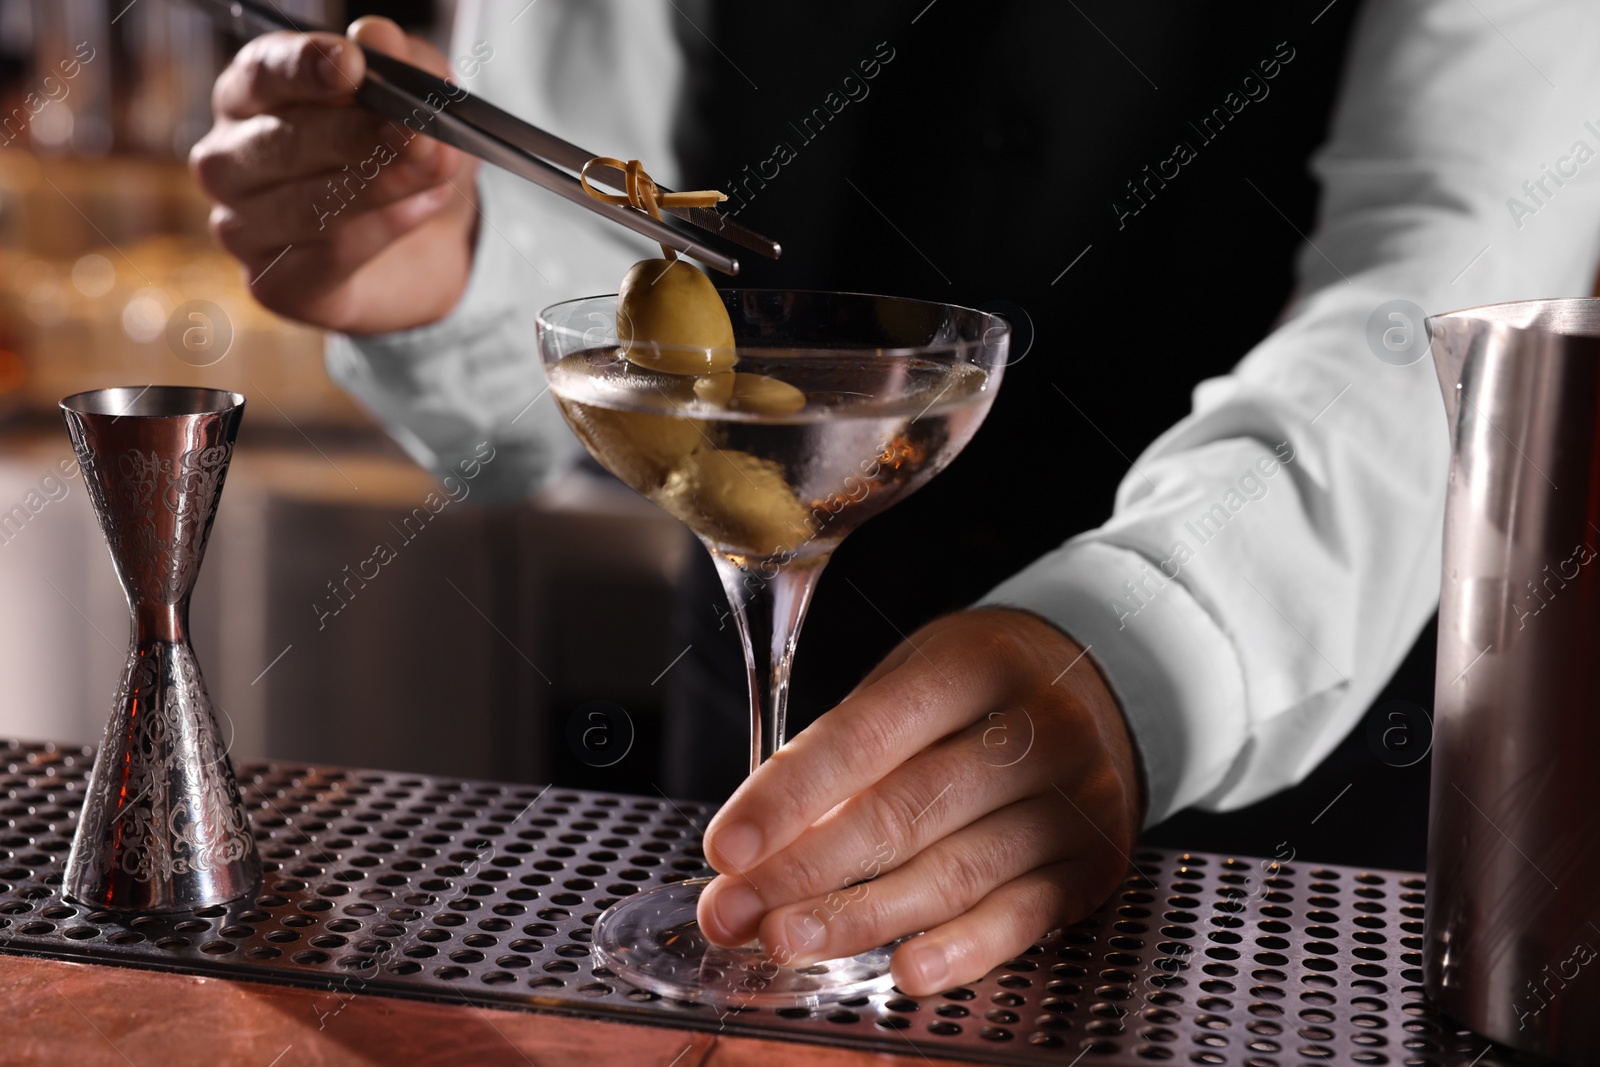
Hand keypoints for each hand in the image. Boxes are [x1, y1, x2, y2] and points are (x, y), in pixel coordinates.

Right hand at [190, 17, 478, 334]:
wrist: (427, 247)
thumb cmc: (403, 157)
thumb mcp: (420, 97)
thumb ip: (401, 63)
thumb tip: (376, 35)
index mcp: (249, 98)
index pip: (262, 73)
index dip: (305, 67)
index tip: (353, 65)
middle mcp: (228, 160)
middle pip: (286, 140)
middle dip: (362, 135)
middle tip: (421, 132)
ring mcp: (241, 226)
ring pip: (311, 203)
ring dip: (385, 185)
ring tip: (438, 172)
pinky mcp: (273, 283)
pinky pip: (332, 253)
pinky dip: (387, 228)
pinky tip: (423, 209)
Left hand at [696, 607, 1144, 995]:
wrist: (1105, 692)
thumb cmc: (980, 692)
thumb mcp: (914, 682)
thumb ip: (844, 752)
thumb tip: (757, 843)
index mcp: (975, 664)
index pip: (867, 735)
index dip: (789, 796)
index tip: (727, 847)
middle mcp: (1038, 729)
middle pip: (904, 812)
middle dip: (804, 870)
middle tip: (733, 912)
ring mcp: (1074, 800)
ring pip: (954, 872)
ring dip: (860, 917)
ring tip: (786, 940)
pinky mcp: (1093, 863)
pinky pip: (1021, 918)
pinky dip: (961, 951)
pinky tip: (903, 972)